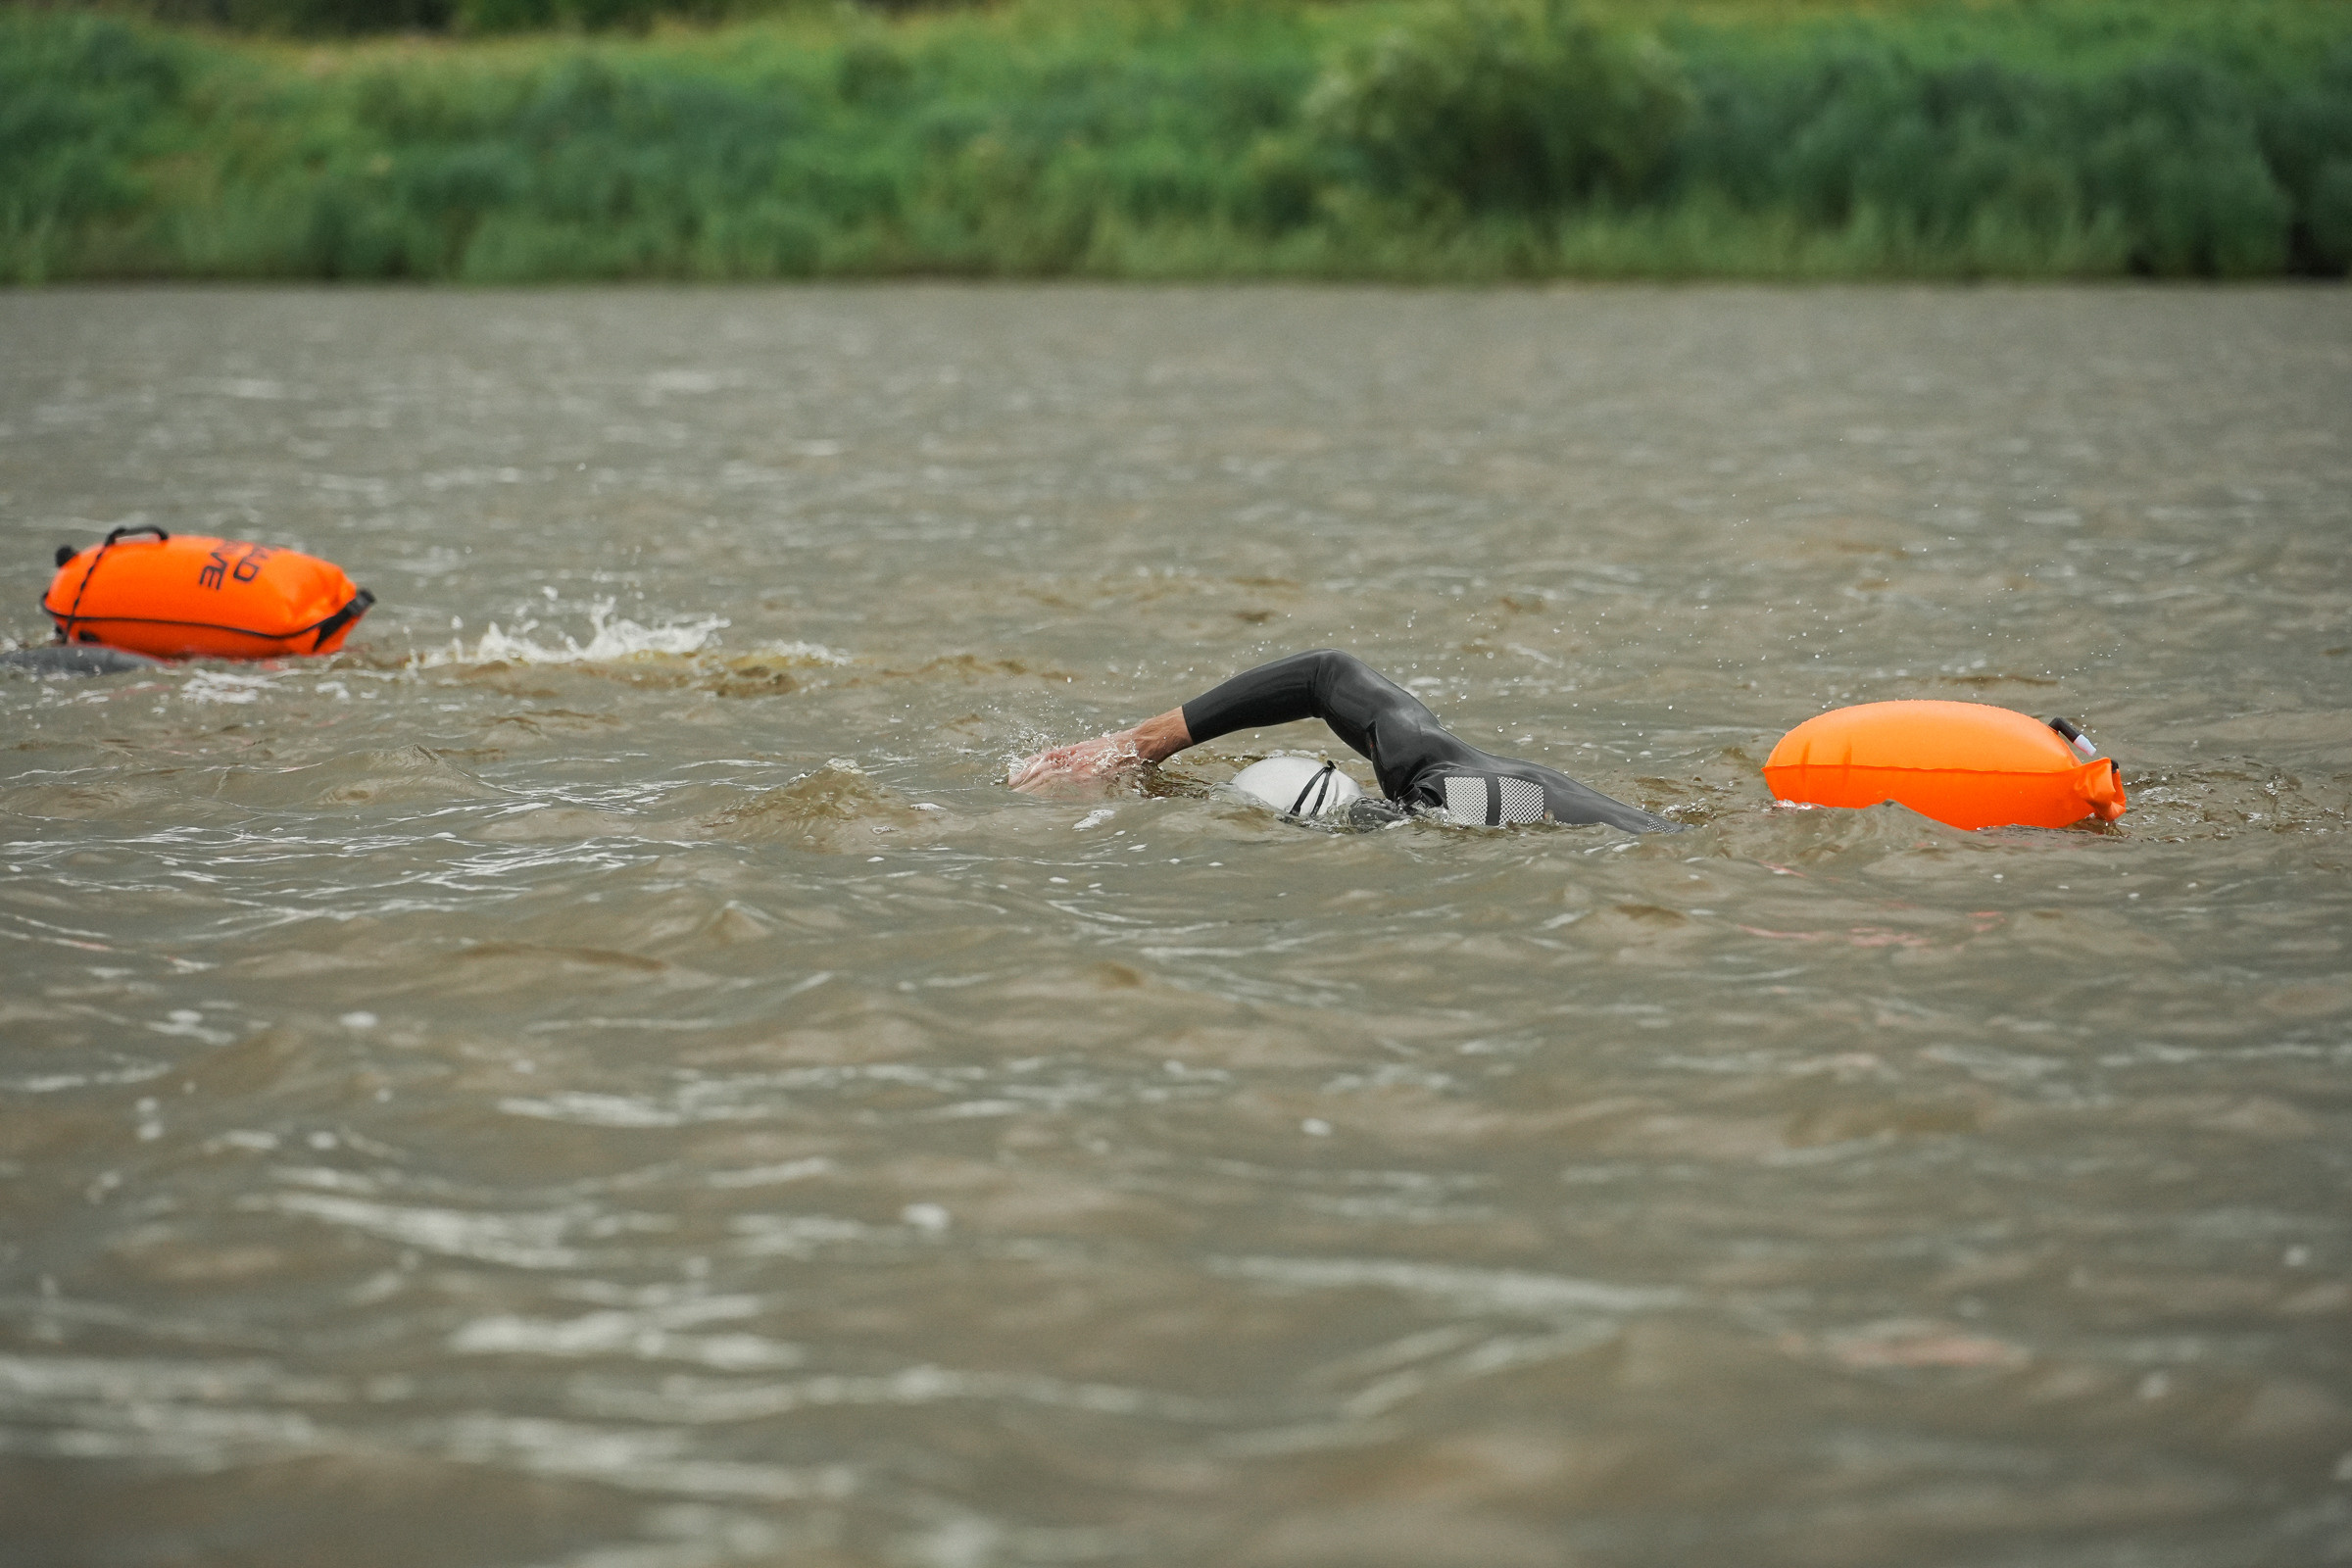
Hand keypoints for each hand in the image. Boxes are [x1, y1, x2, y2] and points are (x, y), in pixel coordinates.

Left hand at [1008, 708, 1191, 794]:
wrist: (1140, 743)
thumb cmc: (1121, 748)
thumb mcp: (1096, 749)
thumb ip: (1080, 757)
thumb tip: (1064, 765)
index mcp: (1076, 750)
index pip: (1046, 758)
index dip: (1029, 765)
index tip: (1015, 773)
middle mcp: (1076, 757)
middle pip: (1043, 767)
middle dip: (1025, 777)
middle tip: (1010, 785)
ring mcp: (1082, 766)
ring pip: (1050, 775)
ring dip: (1033, 784)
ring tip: (1018, 791)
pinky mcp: (1091, 775)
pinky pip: (1066, 783)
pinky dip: (1052, 789)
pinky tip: (1040, 794)